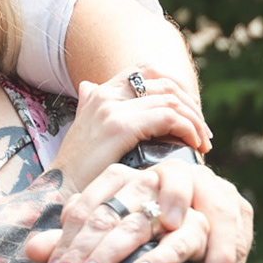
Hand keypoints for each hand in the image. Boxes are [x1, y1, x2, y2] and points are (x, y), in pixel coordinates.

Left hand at [28, 153, 252, 262]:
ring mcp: (187, 194)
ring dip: (157, 254)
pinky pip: (217, 235)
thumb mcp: (110, 235)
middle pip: (121, 215)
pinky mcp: (222, 212)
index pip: (88, 208)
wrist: (200, 220)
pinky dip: (215, 261)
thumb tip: (31, 251)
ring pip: (172, 221)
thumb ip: (74, 241)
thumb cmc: (145, 230)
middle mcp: (150, 180)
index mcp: (118, 180)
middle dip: (102, 251)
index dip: (70, 243)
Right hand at [51, 66, 208, 192]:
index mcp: (100, 92)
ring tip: (202, 143)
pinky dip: (187, 129)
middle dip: (191, 106)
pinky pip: (168, 117)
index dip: (176, 87)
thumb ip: (90, 106)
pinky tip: (193, 146)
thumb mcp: (84, 129)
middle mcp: (105, 93)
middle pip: (165, 83)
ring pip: (171, 100)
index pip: (147, 70)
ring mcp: (111, 108)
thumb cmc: (79, 170)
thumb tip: (89, 85)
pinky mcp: (120, 126)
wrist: (59, 192)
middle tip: (203, 133)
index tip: (190, 112)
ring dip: (194, 121)